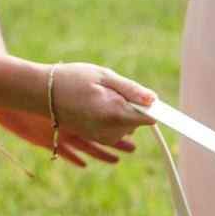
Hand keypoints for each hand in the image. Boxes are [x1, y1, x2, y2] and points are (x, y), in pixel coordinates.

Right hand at [0, 63, 152, 165]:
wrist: (42, 93)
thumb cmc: (73, 79)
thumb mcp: (104, 76)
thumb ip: (131, 90)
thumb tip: (154, 100)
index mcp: (113, 113)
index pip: (148, 118)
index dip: (157, 111)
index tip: (173, 115)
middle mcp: (109, 130)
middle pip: (138, 121)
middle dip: (133, 106)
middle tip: (112, 91)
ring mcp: (103, 137)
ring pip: (128, 126)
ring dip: (122, 113)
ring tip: (101, 98)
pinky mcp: (98, 139)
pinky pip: (117, 130)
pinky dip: (113, 118)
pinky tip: (98, 107)